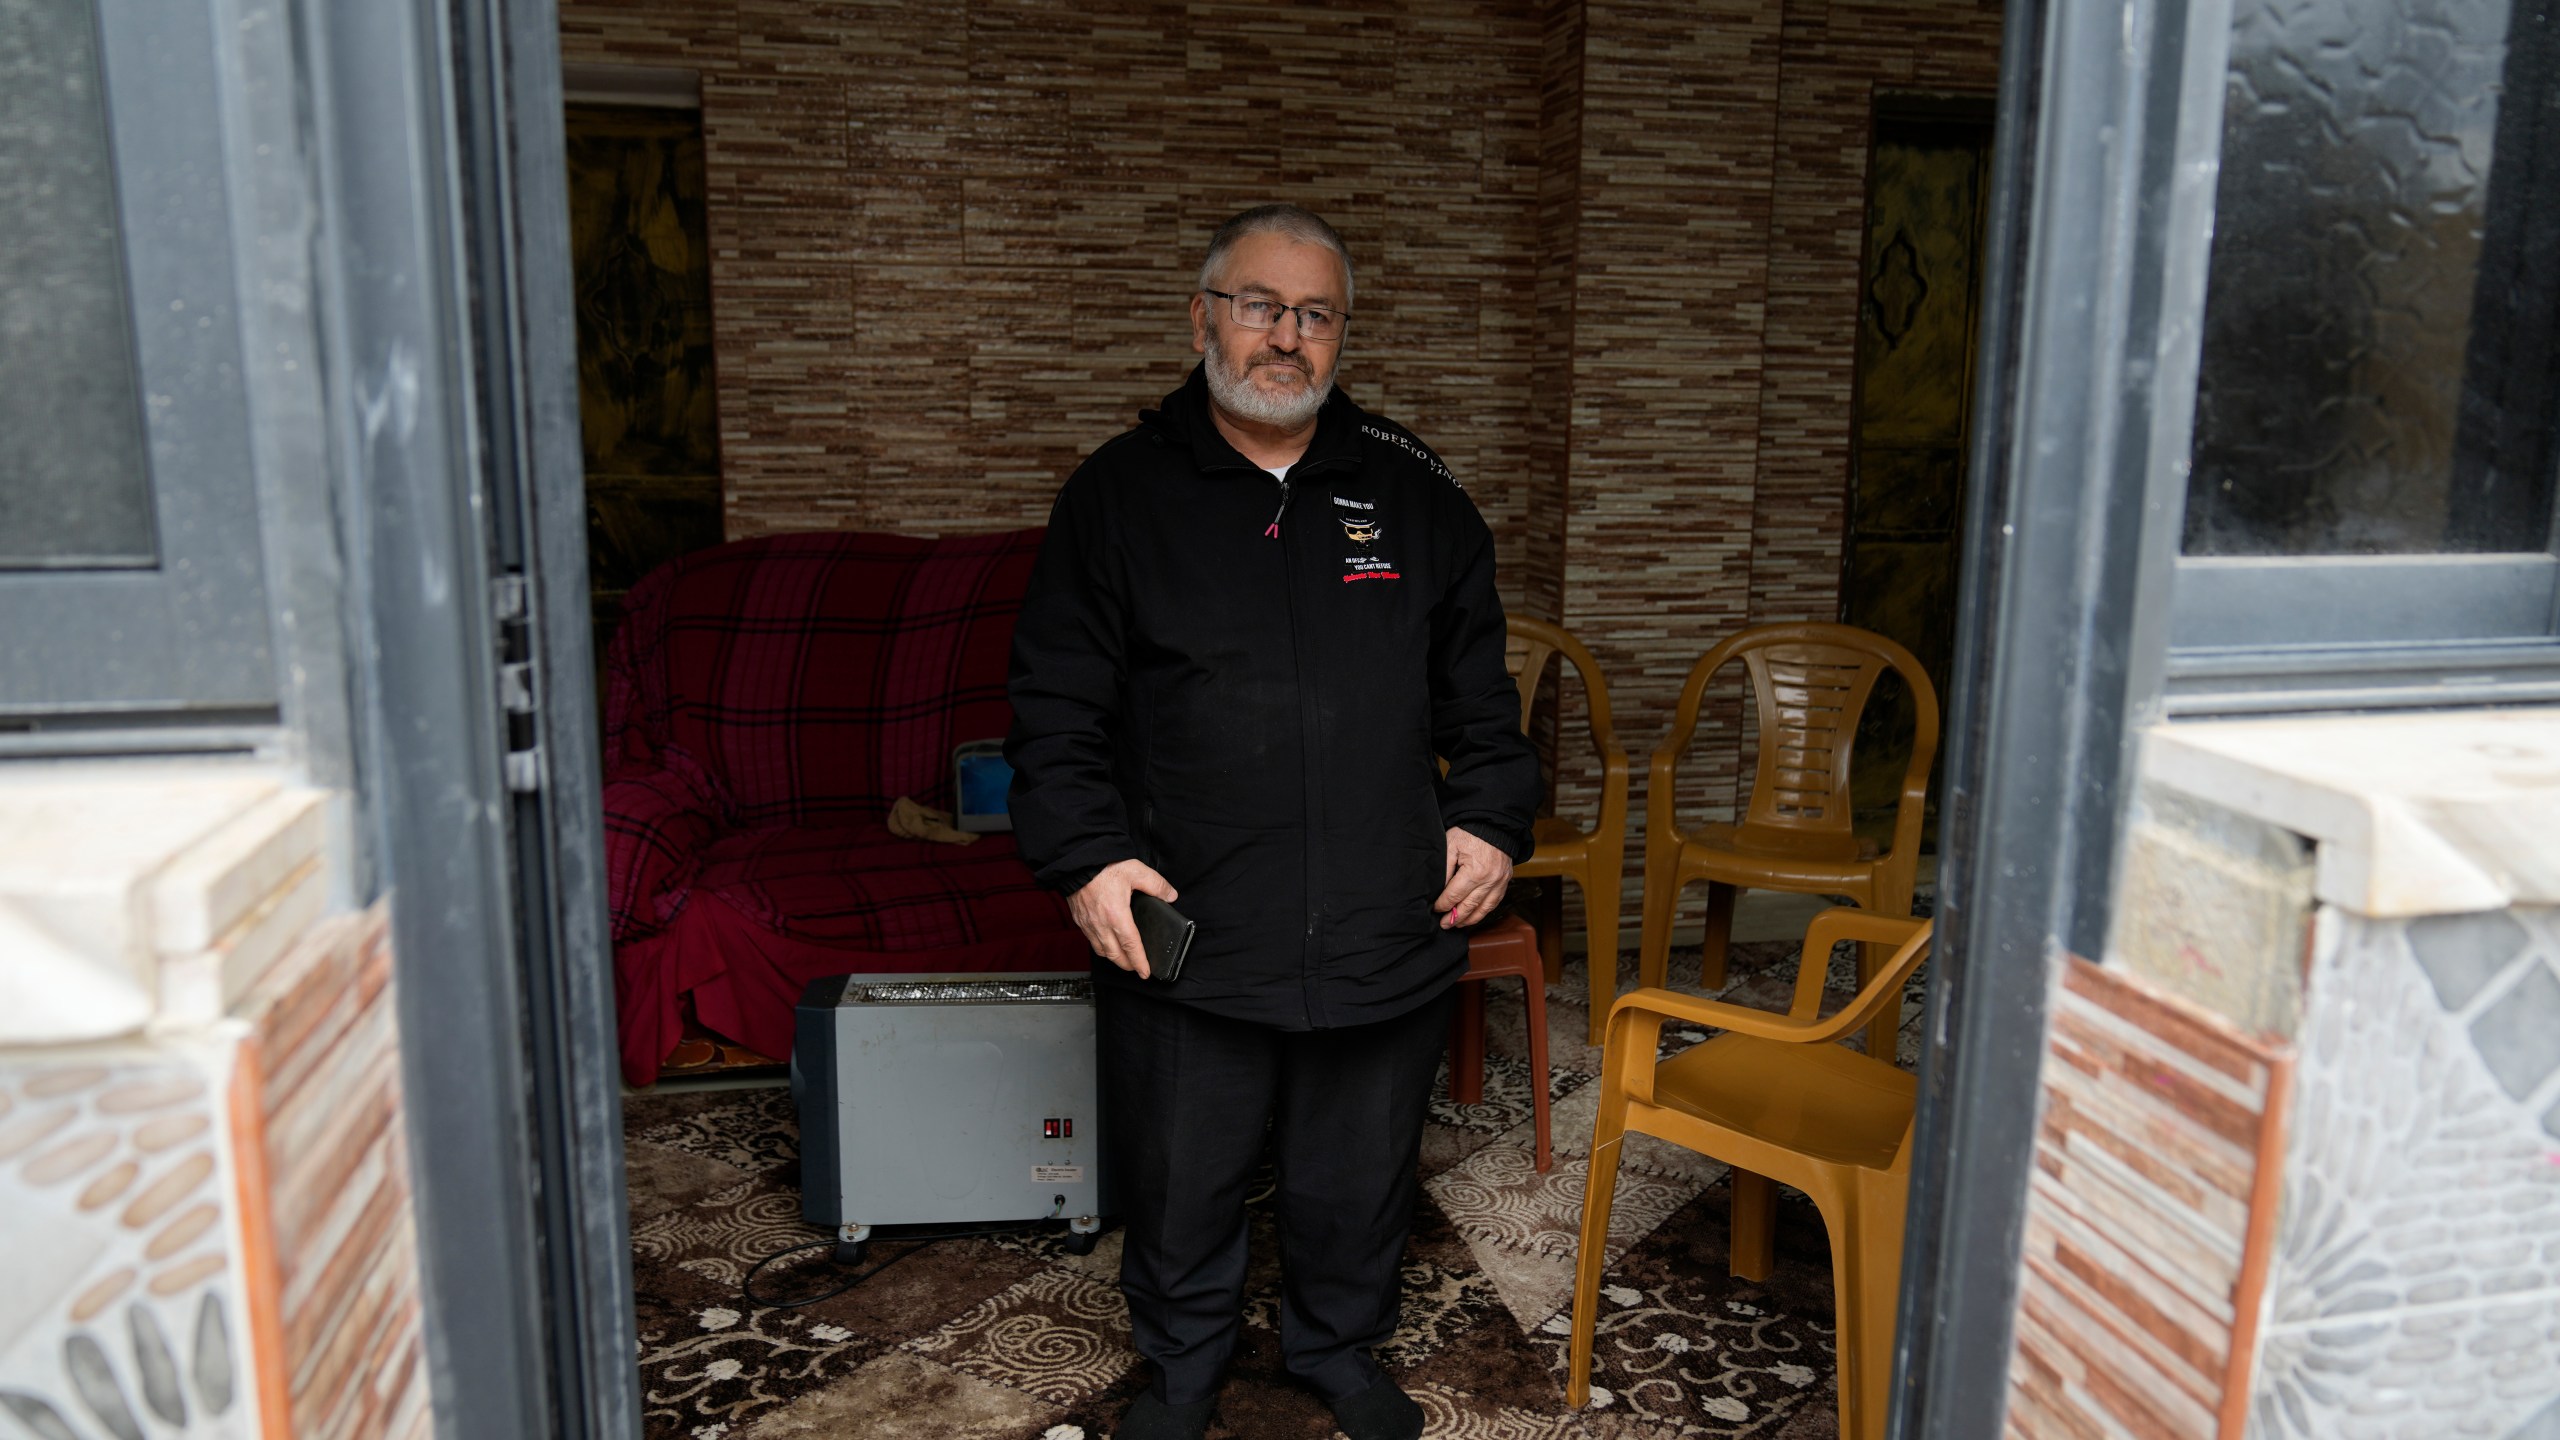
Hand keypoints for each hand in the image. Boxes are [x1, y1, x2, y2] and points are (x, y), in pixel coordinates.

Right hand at [1068, 859, 1179, 977]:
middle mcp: (1101, 924)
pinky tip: (1107, 943)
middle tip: (1137, 968)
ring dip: (1114, 958)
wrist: (1077, 862)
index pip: (1131, 946)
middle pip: (1115, 955)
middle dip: (1127, 965)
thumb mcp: (1136, 871)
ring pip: (1101, 951)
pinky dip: (1101, 948)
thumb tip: (1171, 895)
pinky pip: (1090, 941)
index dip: (1139, 962)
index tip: (1145, 972)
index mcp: (1117, 915)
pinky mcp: (1080, 920)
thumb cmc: (1103, 866)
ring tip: (1123, 958)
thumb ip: (1156, 885)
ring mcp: (1088, 924)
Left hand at [1435, 827, 1511, 928]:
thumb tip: (1439, 891)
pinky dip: (1483, 912)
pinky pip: (1494, 903)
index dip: (1442, 904)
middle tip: (1444, 925)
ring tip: (1457, 925)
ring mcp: (1500, 883)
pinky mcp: (1505, 882)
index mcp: (1475, 872)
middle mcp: (1490, 881)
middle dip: (1454, 918)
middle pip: (1469, 906)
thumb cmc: (1470, 834)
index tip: (1435, 908)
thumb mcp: (1450, 846)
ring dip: (1469, 919)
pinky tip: (1473, 916)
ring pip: (1483, 909)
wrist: (1494, 826)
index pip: (1454, 896)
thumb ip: (1445, 869)